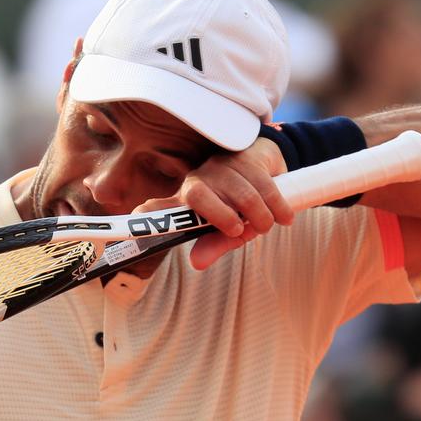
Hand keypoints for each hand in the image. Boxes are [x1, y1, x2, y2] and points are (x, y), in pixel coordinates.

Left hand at [132, 137, 293, 269]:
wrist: (269, 168)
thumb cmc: (241, 206)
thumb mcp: (229, 232)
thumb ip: (214, 246)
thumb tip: (196, 264)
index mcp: (187, 202)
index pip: (162, 207)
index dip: (150, 212)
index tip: (136, 215)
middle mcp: (198, 181)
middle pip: (198, 194)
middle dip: (220, 215)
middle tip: (240, 232)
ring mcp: (220, 166)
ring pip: (239, 191)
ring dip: (258, 214)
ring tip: (268, 226)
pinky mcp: (245, 157)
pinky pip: (262, 183)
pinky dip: (276, 204)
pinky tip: (284, 216)